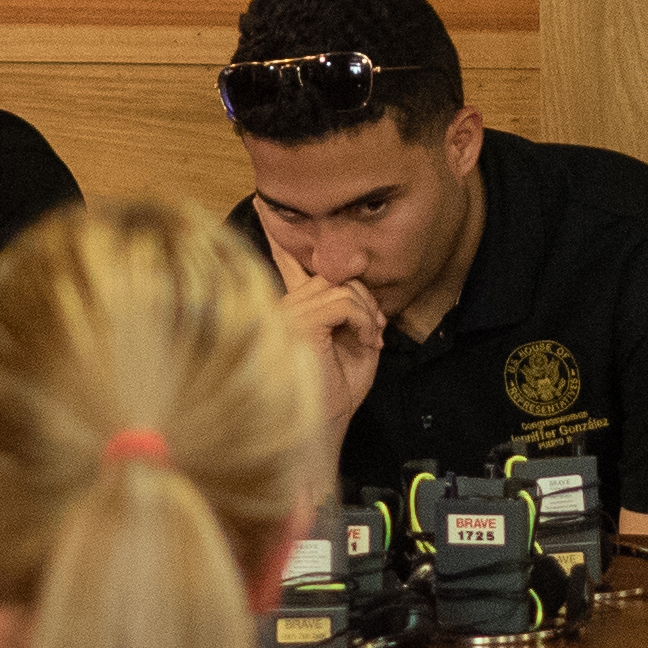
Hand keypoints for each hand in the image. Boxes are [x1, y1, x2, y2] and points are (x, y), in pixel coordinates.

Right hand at [270, 242, 387, 420]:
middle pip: (329, 274)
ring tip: (371, 339)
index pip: (284, 265)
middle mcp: (279, 309)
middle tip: (376, 329)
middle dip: (363, 296)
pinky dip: (364, 320)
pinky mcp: (298, 324)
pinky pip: (342, 302)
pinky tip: (366, 342)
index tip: (271, 217)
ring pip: (338, 286)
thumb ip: (351, 313)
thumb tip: (359, 287)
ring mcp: (284, 315)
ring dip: (367, 311)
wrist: (320, 430)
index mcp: (287, 312)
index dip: (284, 243)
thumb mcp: (351, 346)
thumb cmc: (333, 395)